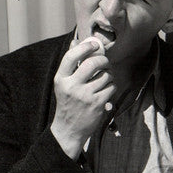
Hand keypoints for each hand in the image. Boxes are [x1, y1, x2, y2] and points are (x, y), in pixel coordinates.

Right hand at [50, 37, 116, 158]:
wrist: (68, 130)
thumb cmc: (68, 103)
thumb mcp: (63, 83)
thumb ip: (70, 64)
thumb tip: (76, 41)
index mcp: (61, 79)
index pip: (72, 56)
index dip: (86, 47)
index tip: (94, 45)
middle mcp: (71, 86)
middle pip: (93, 63)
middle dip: (103, 60)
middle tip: (105, 63)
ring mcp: (85, 96)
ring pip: (106, 76)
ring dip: (109, 76)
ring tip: (104, 80)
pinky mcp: (97, 104)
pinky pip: (111, 87)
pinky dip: (112, 87)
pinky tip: (106, 91)